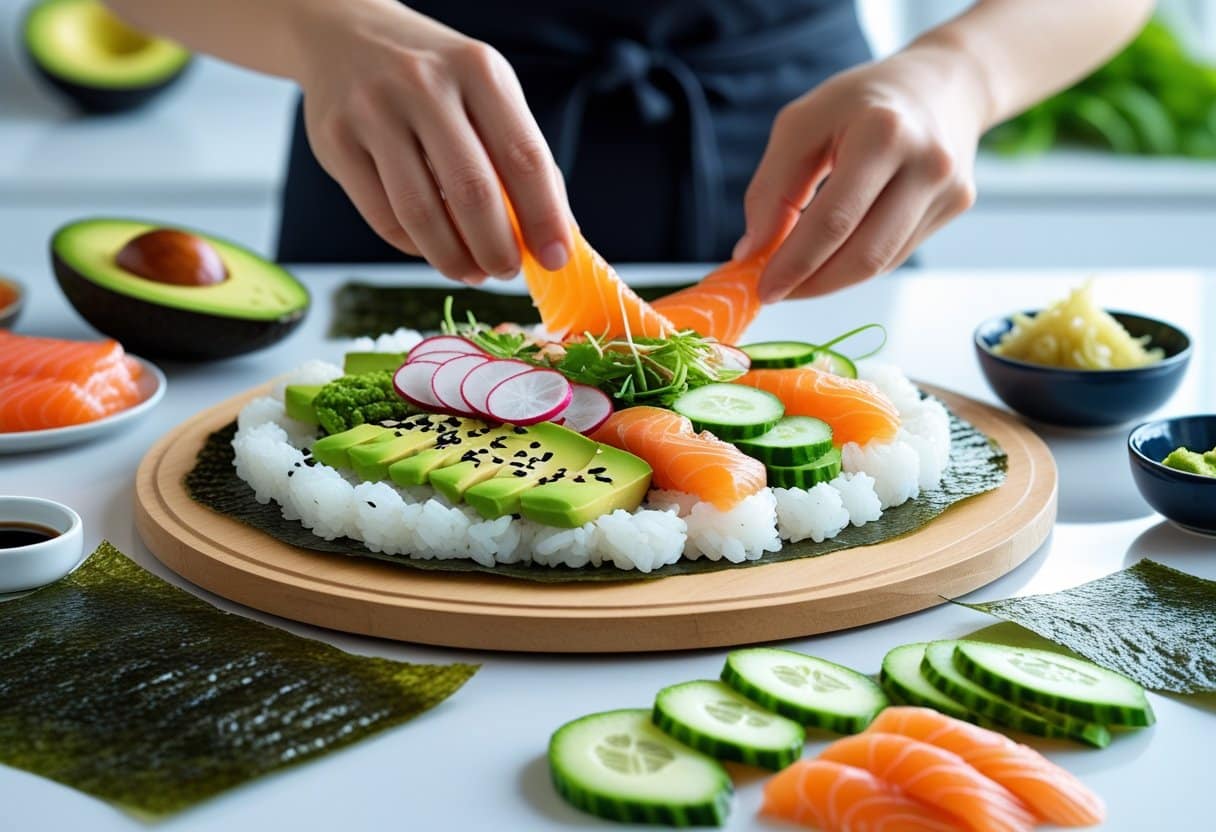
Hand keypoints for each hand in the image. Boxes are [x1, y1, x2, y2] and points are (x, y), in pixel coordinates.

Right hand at [294, 1, 571, 281]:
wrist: (345, 35)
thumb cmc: (435, 80)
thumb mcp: (487, 93)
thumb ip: (521, 157)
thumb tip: (559, 235)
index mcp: (478, 70)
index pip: (523, 157)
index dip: (544, 218)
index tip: (555, 259)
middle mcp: (424, 85)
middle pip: (472, 192)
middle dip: (497, 248)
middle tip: (507, 272)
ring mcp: (373, 111)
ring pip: (421, 213)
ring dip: (454, 258)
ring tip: (472, 271)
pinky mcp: (335, 141)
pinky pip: (383, 217)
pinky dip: (415, 247)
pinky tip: (433, 248)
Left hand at [736, 41, 991, 300]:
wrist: (944, 83)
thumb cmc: (861, 101)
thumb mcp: (801, 124)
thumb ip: (772, 189)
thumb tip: (752, 253)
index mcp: (884, 133)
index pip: (833, 221)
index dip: (794, 264)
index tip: (761, 289)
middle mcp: (927, 164)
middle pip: (864, 255)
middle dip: (812, 284)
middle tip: (775, 292)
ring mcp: (948, 189)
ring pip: (880, 263)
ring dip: (831, 279)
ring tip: (797, 273)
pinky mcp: (955, 206)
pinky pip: (895, 253)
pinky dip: (856, 262)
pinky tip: (833, 253)